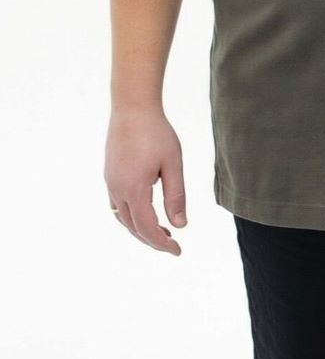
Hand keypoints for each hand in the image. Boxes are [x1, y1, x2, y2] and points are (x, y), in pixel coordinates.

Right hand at [104, 107, 187, 254]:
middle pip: (133, 227)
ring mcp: (110, 182)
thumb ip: (176, 196)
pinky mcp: (109, 174)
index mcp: (134, 189)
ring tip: (162, 229)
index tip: (178, 251)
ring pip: (123, 218)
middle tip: (173, 244)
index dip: (162, 243)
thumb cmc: (156, 132)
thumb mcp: (173, 164)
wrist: (132, 107)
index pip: (147, 228)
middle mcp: (118, 189)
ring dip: (141, 228)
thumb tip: (181, 225)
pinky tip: (145, 210)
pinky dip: (131, 215)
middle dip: (152, 239)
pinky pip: (117, 205)